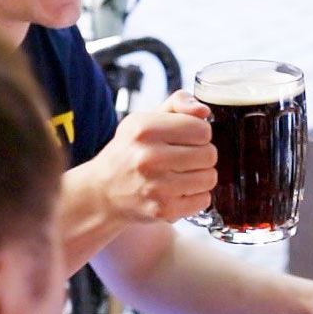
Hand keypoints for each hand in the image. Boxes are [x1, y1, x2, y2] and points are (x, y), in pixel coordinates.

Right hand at [93, 90, 216, 223]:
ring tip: (181, 175)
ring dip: (201, 177)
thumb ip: (178, 104)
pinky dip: (196, 197)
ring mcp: (156, 186)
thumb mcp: (146, 119)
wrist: (102, 192)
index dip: (200, 134)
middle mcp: (149, 157)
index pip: (202, 129)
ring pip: (210, 178)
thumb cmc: (130, 152)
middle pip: (209, 154)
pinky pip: (204, 200)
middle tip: (184, 159)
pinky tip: (178, 191)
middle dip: (202, 155)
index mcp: (145, 129)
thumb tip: (204, 111)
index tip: (187, 139)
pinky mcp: (163, 209)